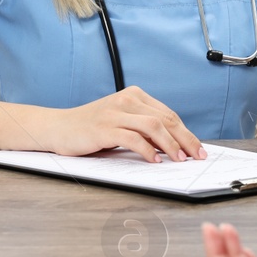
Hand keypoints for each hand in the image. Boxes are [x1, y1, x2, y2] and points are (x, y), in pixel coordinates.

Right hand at [45, 86, 205, 162]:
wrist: (59, 127)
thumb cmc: (91, 128)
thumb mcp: (122, 122)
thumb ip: (143, 129)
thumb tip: (173, 147)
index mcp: (135, 95)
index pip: (169, 114)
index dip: (186, 133)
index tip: (197, 148)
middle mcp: (127, 99)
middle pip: (166, 119)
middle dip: (185, 139)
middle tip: (196, 156)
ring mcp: (115, 112)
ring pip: (154, 126)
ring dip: (171, 145)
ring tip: (179, 159)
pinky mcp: (104, 127)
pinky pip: (133, 137)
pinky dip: (148, 150)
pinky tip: (155, 160)